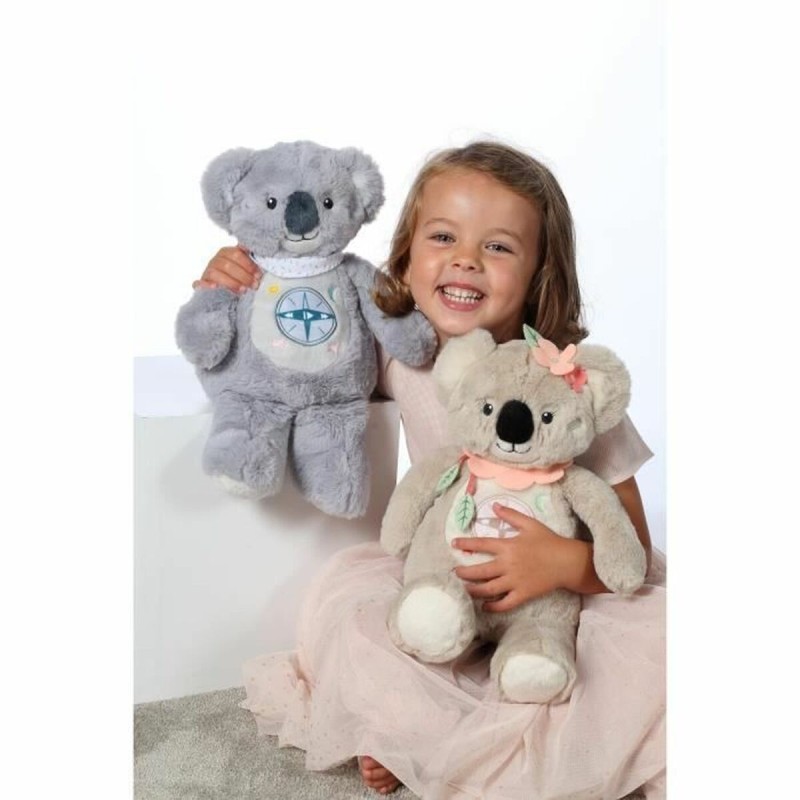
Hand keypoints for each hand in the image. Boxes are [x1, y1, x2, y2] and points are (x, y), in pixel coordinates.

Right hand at [192, 245, 260, 292]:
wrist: (220, 292)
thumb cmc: (237, 279)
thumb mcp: (245, 270)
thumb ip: (251, 265)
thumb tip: (262, 265)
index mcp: (227, 253)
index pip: (236, 253)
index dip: (249, 264)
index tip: (258, 275)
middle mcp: (216, 260)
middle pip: (227, 264)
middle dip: (243, 275)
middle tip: (254, 285)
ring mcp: (207, 272)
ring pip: (216, 273)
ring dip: (231, 282)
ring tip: (243, 290)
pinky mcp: (201, 284)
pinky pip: (200, 283)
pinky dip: (206, 285)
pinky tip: (214, 288)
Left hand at [451, 503, 583, 611]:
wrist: (568, 562)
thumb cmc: (549, 541)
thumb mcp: (530, 524)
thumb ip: (511, 515)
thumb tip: (494, 505)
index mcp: (509, 546)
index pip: (482, 544)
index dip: (466, 544)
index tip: (453, 544)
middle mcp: (508, 565)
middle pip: (479, 571)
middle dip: (464, 573)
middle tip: (455, 572)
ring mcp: (515, 581)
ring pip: (488, 589)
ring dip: (473, 590)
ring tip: (465, 589)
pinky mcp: (523, 594)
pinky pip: (505, 603)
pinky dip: (493, 606)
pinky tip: (485, 606)